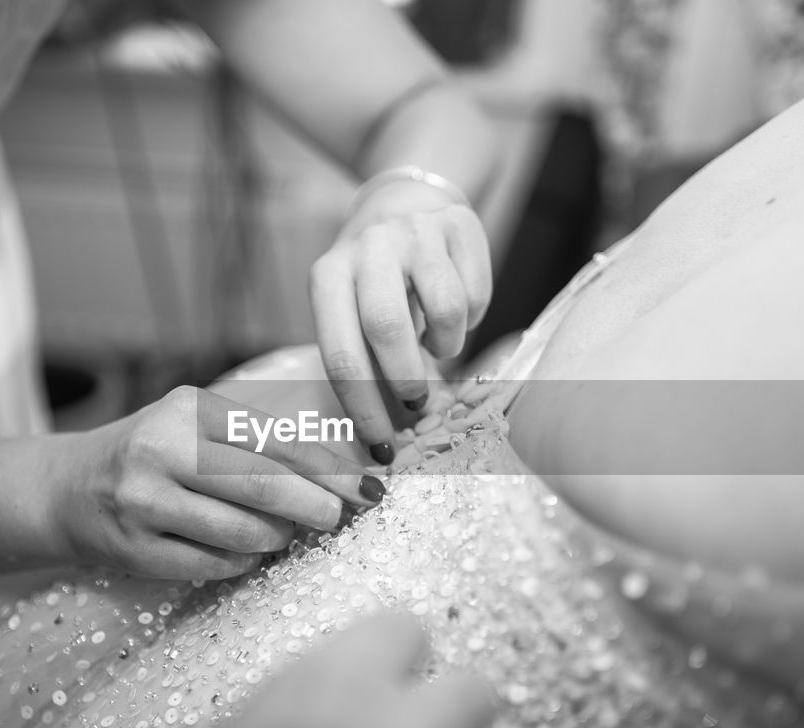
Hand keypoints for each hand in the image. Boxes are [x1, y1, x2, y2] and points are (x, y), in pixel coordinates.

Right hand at [54, 385, 385, 579]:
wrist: (67, 488)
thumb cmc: (153, 455)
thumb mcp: (197, 426)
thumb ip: (259, 443)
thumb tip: (341, 476)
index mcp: (188, 410)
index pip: (275, 441)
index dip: (330, 469)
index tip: (367, 488)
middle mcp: (161, 450)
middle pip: (263, 486)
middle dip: (314, 507)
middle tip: (336, 518)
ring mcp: (143, 502)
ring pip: (242, 533)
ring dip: (277, 539)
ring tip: (280, 533)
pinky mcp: (134, 549)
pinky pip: (214, 565)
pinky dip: (242, 561)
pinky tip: (242, 550)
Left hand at [312, 199, 491, 461]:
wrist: (405, 204)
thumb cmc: (375, 283)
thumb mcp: (352, 313)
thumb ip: (365, 363)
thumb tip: (386, 439)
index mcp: (328, 277)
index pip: (341, 355)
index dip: (364, 408)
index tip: (382, 446)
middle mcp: (367, 248)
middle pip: (386, 328)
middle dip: (405, 379)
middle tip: (417, 402)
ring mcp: (415, 232)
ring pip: (445, 310)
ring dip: (446, 345)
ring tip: (435, 343)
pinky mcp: (458, 225)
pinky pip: (475, 293)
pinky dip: (470, 318)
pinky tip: (452, 309)